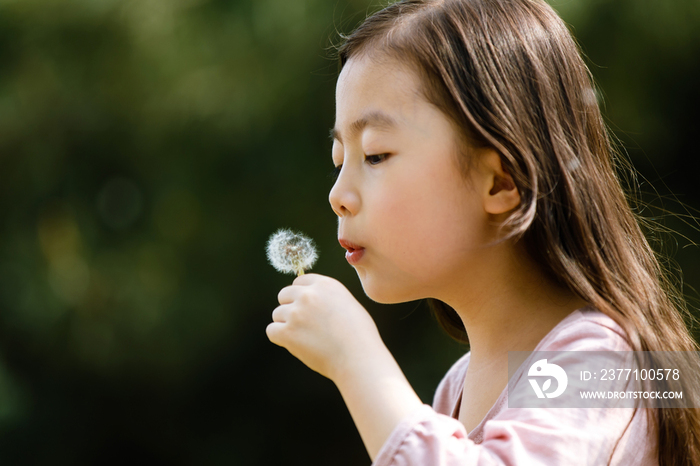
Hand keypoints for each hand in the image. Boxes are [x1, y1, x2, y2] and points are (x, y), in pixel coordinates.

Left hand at [266, 273, 384, 381]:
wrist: (358, 358)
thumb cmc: (360, 336)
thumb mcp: (347, 304)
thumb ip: (327, 297)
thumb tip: (311, 299)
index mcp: (325, 284)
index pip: (299, 281)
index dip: (300, 295)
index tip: (306, 308)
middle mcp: (308, 294)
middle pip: (284, 295)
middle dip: (290, 308)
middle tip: (304, 325)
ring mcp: (296, 313)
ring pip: (277, 314)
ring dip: (286, 325)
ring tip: (305, 338)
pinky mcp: (288, 332)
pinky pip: (272, 331)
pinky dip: (280, 338)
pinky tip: (295, 344)